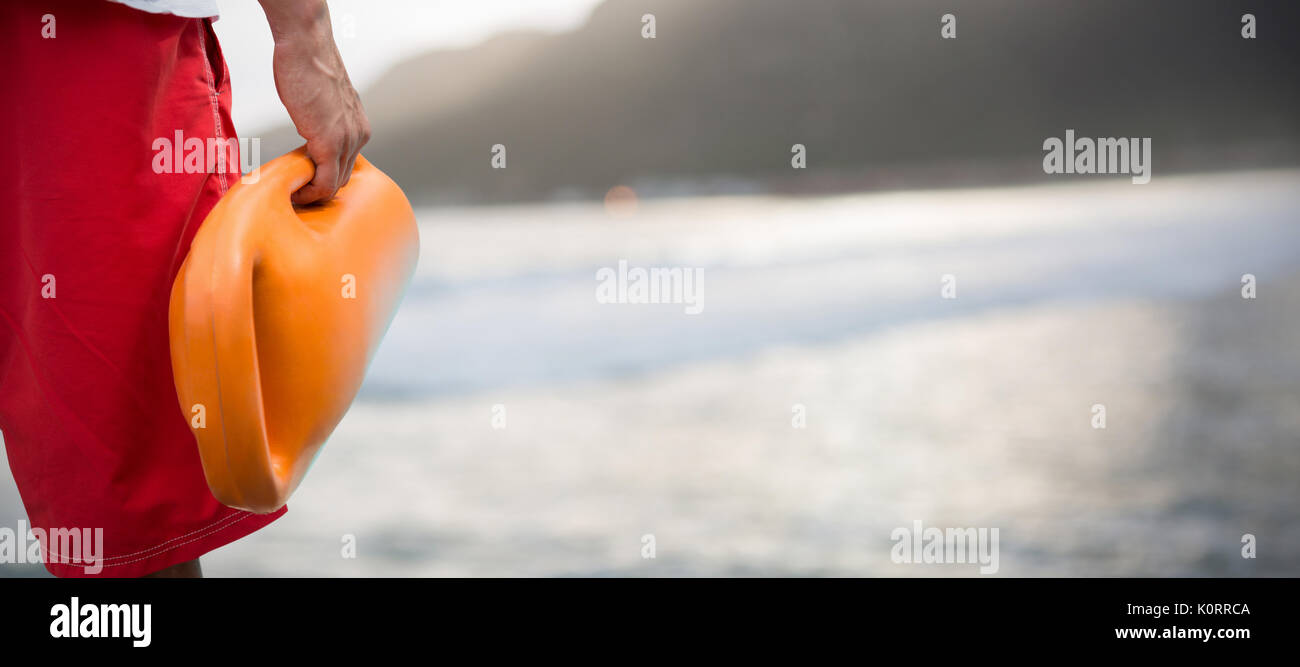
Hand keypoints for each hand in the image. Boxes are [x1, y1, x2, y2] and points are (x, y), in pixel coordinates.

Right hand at [259, 0, 369, 203]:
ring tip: (292, 191)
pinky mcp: (330, 143)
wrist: (307, 47)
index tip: (303, 181)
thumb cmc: (308, 67)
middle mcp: (359, 135)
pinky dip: (310, 193)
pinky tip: (293, 190)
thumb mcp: (323, 103)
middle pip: (343, 178)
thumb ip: (324, 122)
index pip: (347, 166)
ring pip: (335, 184)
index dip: (325, 179)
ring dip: (313, 193)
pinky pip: (326, 183)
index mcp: (358, 127)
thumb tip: (310, 134)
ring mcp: (347, 140)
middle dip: (319, 189)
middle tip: (295, 191)